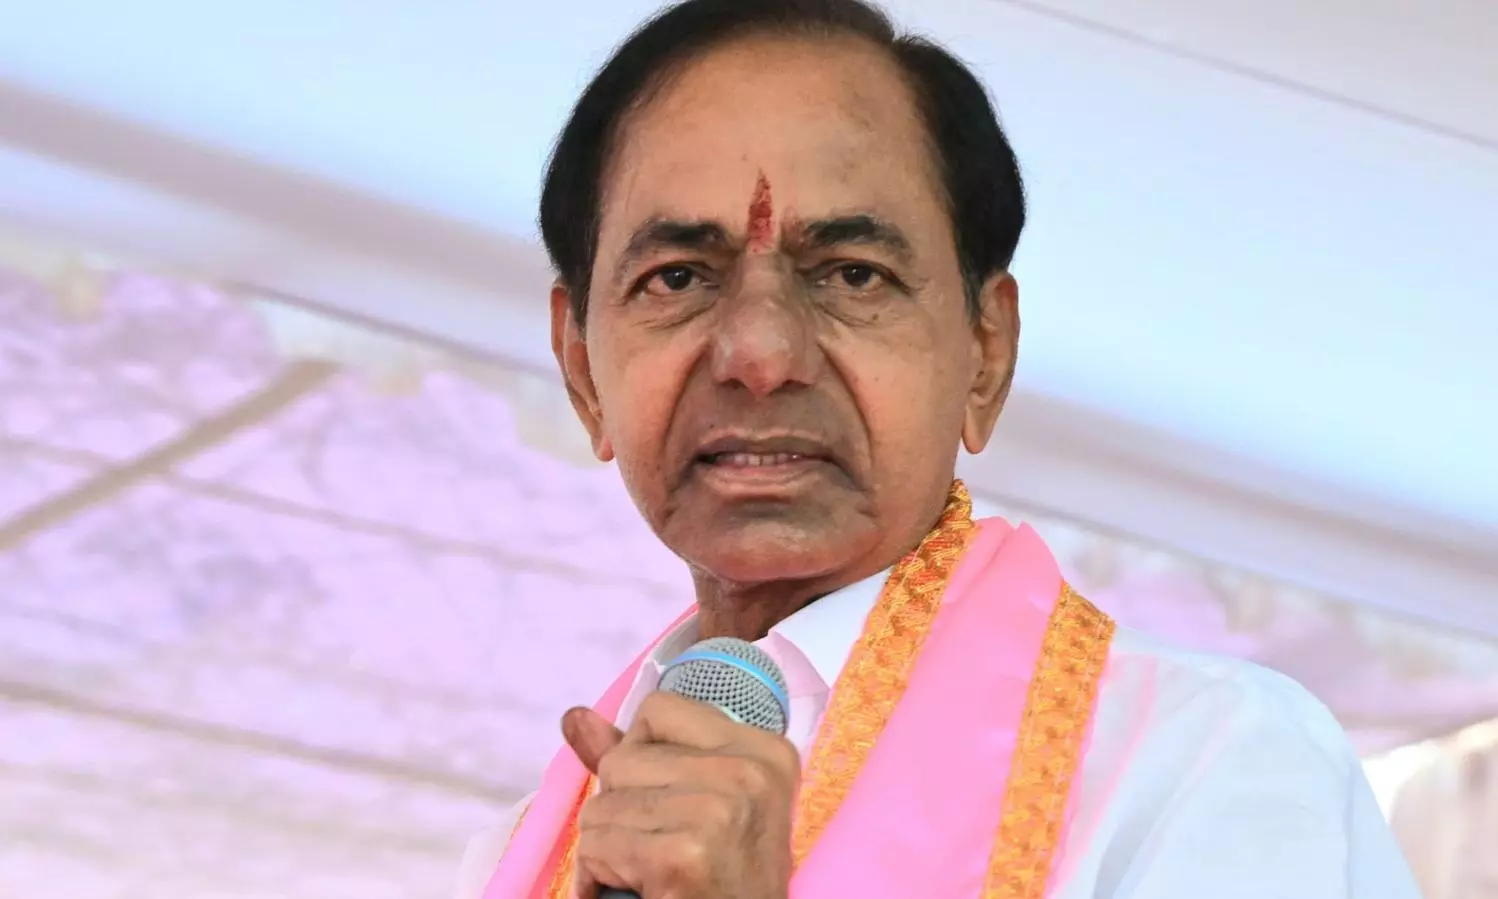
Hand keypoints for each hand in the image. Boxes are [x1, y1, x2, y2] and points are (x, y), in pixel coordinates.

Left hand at [562, 691, 799, 898]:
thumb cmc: (728, 873)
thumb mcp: (708, 800)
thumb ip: (643, 754)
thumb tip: (574, 717)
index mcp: (761, 749)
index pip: (659, 710)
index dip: (642, 754)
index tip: (662, 794)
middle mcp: (746, 773)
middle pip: (623, 759)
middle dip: (620, 804)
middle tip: (654, 840)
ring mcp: (715, 813)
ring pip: (602, 805)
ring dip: (608, 843)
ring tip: (643, 866)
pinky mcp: (681, 856)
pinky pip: (597, 846)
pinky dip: (599, 874)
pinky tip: (633, 886)